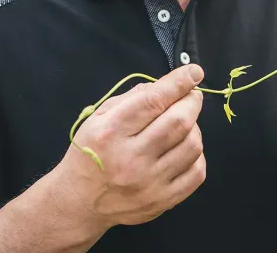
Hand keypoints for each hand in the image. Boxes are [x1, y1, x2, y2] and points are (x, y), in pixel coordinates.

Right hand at [53, 64, 206, 230]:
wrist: (79, 203)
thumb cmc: (89, 153)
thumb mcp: (98, 118)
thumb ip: (132, 98)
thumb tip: (167, 85)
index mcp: (111, 132)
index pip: (153, 101)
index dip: (179, 83)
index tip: (194, 72)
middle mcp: (130, 159)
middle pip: (179, 121)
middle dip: (191, 101)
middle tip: (191, 96)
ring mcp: (149, 183)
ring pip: (192, 145)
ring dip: (194, 127)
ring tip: (184, 123)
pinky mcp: (162, 201)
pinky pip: (197, 172)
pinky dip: (197, 154)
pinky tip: (184, 148)